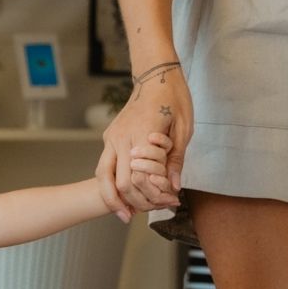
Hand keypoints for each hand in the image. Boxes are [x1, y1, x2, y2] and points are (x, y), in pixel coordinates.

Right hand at [96, 67, 190, 219]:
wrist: (155, 74)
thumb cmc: (173, 98)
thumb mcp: (184, 128)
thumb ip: (175, 159)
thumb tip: (173, 186)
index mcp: (141, 135)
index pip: (139, 176)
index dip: (152, 194)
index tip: (168, 201)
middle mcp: (120, 138)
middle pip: (118, 181)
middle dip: (132, 201)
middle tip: (145, 214)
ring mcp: (111, 137)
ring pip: (103, 175)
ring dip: (113, 197)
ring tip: (125, 213)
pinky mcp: (109, 137)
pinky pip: (105, 165)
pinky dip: (112, 183)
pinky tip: (123, 194)